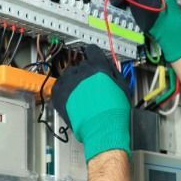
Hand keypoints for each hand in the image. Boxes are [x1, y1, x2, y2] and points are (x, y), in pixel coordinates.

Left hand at [51, 45, 131, 162]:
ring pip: (68, 75)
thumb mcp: (122, 87)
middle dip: (85, 74)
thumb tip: (108, 67)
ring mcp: (69, 83)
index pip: (92, 51)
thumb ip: (113, 73)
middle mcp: (82, 72)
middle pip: (80, 66)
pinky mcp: (59, 95)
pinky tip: (70, 99)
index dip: (93, 55)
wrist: (103, 128)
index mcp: (99, 68)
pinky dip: (62, 91)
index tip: (92, 57)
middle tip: (89, 86)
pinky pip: (57, 87)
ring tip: (80, 95)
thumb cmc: (115, 112)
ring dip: (72, 82)